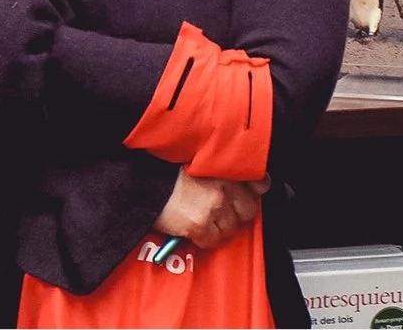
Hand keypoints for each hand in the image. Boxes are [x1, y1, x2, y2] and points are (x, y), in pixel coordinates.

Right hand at [154, 168, 270, 249]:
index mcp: (225, 167)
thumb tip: (238, 189)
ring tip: (204, 221)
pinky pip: (213, 241)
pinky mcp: (200, 225)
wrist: (142, 182)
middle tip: (221, 213)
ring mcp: (213, 207)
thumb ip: (221, 172)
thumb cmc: (167, 170)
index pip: (260, 183)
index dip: (254, 192)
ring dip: (219, 229)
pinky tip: (194, 231)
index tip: (247, 195)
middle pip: (249, 211)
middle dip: (236, 214)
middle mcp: (224, 187)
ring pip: (231, 229)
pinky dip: (205, 240)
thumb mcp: (199, 161)